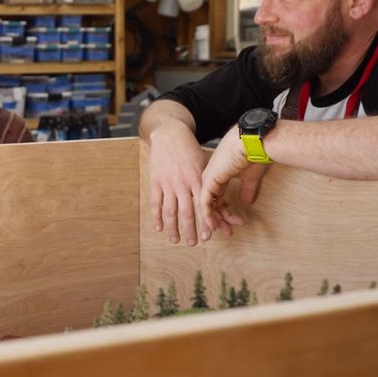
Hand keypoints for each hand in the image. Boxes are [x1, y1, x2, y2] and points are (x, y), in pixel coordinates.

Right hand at [147, 124, 208, 245]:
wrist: (170, 133)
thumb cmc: (191, 150)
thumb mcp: (205, 164)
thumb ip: (211, 183)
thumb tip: (222, 203)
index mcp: (197, 179)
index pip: (203, 205)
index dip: (206, 222)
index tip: (209, 236)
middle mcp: (182, 183)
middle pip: (186, 212)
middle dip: (190, 230)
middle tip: (194, 243)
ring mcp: (167, 183)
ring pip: (170, 210)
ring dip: (173, 228)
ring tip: (176, 240)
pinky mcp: (156, 181)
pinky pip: (156, 202)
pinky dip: (156, 217)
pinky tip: (159, 228)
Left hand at [196, 125, 265, 236]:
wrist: (252, 142)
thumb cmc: (253, 154)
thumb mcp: (249, 177)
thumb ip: (246, 190)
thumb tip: (246, 203)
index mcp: (219, 174)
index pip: (217, 197)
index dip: (225, 212)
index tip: (235, 222)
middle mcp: (210, 176)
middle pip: (211, 203)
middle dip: (220, 219)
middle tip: (229, 231)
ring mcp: (208, 179)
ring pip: (206, 205)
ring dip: (216, 220)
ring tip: (226, 231)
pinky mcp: (208, 182)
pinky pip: (204, 203)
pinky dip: (208, 216)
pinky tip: (214, 226)